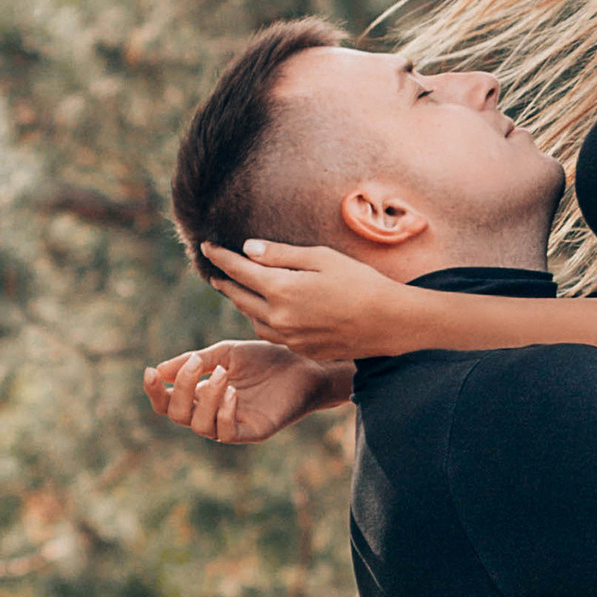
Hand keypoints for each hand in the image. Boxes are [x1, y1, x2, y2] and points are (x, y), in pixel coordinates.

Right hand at [143, 341, 349, 444]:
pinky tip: (233, 392)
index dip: (155, 392)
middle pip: (177, 415)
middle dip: (180, 389)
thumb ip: (195, 361)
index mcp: (202, 395)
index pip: (168, 403)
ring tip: (224, 374)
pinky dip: (223, 412)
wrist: (303, 365)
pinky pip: (226, 434)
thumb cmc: (265, 359)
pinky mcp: (252, 432)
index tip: (151, 372)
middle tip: (196, 364)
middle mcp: (213, 413)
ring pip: (199, 426)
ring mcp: (232, 425)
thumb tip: (159, 371)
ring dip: (205, 397)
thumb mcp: (225, 354)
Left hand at [206, 240, 422, 357]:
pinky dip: (264, 321)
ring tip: (240, 291)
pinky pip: (272, 335)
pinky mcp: (302, 349)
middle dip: (225, 282)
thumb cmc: (360, 282)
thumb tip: (248, 249)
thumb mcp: (321, 257)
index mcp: (282, 289)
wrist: (389, 322)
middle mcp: (279, 317)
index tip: (206, 247)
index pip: (239, 270)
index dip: (220, 257)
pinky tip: (269, 313)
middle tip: (216, 271)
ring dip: (244, 303)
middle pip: (240, 298)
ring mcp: (290, 338)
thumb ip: (280, 254)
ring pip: (253, 319)